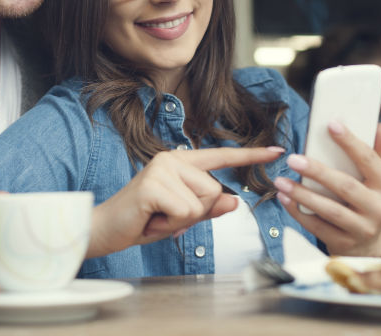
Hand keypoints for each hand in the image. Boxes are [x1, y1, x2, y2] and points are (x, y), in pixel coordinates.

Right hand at [86, 146, 284, 257]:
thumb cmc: (141, 221)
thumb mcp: (181, 217)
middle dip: (195, 213)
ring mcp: (162, 169)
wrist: (104, 229)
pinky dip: (172, 224)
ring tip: (158, 216)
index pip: (221, 157)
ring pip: (202, 203)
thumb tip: (234, 202)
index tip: (276, 151)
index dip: (250, 156)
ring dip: (182, 220)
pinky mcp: (154, 185)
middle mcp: (172, 159)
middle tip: (166, 215)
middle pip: (214, 190)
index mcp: (180, 163)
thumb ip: (207, 208)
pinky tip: (152, 219)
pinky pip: (186, 212)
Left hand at [274, 121, 380, 255]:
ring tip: (280, 181)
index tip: (331, 124)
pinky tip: (284, 198)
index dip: (350, 142)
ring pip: (329, 210)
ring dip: (302, 195)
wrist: (374, 242)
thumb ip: (376, 151)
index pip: (369, 160)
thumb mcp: (378, 176)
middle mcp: (379, 209)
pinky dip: (298, 213)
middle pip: (346, 187)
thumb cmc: (370, 198)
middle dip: (317, 172)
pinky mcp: (344, 244)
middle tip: (293, 158)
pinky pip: (317, 228)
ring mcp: (362, 229)